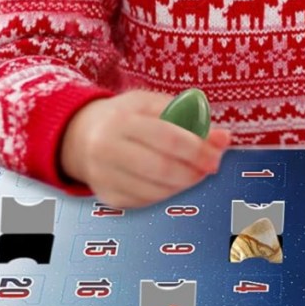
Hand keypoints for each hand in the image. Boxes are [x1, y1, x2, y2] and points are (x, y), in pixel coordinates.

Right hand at [61, 90, 230, 208]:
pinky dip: (167, 192)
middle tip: (210, 167)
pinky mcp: (109, 197)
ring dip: (184, 184)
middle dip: (194, 171)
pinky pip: (148, 200)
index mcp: (121, 120)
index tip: (217, 153)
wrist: (80, 137)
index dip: (198, 149)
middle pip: (162, 169)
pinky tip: (172, 180)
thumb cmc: (125, 117)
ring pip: (156, 190)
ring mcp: (105, 176)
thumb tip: (224, 139)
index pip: (168, 138)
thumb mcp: (152, 105)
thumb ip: (189, 117)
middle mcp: (108, 149)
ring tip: (194, 172)